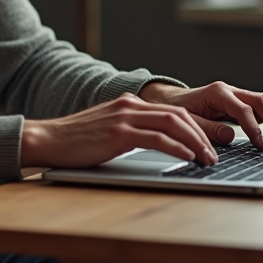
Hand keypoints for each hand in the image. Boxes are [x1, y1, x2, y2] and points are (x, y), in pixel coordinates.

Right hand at [21, 93, 217, 167]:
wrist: (47, 139)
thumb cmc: (76, 141)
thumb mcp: (110, 131)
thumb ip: (132, 132)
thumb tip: (159, 146)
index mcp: (130, 103)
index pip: (172, 111)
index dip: (195, 127)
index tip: (208, 144)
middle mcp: (130, 106)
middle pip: (178, 114)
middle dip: (202, 134)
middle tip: (214, 154)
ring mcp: (124, 118)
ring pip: (173, 124)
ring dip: (195, 142)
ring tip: (206, 159)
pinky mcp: (118, 133)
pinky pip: (156, 139)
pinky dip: (177, 147)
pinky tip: (187, 157)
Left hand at [138, 81, 262, 149]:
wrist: (170, 100)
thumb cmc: (178, 110)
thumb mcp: (187, 120)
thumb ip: (208, 128)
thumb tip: (230, 136)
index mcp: (218, 93)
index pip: (243, 109)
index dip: (254, 127)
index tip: (260, 145)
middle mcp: (232, 90)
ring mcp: (240, 95)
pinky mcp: (244, 102)